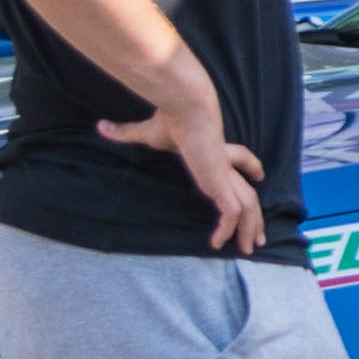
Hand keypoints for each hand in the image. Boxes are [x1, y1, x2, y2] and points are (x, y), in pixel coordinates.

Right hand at [97, 72, 267, 251]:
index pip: (240, 158)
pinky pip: (231, 213)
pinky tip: (217, 244)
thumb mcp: (146, 131)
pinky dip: (226, 229)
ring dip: (250, 228)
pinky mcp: (220, 183)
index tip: (258, 176)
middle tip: (258, 237)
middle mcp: (224, 165)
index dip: (249, 166)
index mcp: (215, 150)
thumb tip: (100, 127)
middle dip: (256, 215)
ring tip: (249, 249)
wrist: (187, 108)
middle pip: (249, 191)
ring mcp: (224, 175)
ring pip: (248, 206)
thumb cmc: (171, 118)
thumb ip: (126, 133)